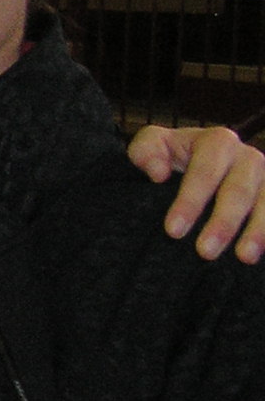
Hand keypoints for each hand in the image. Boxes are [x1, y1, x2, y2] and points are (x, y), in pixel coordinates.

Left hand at [128, 125, 264, 262]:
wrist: (202, 158)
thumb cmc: (173, 155)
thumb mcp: (152, 146)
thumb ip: (147, 151)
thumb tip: (158, 173)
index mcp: (217, 142)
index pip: (203, 173)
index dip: (189, 202)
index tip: (173, 231)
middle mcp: (248, 157)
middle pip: (238, 191)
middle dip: (223, 223)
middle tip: (205, 252)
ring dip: (258, 231)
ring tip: (245, 257)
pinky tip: (263, 252)